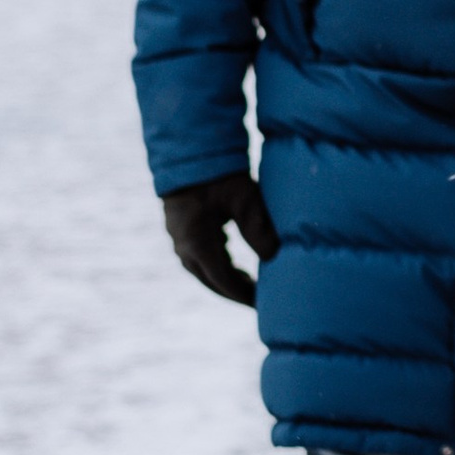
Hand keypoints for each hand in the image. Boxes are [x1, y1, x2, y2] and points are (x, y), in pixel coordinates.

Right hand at [161, 172, 278, 305]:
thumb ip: (259, 229)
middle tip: (260, 301)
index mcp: (198, 244)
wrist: (189, 149)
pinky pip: (199, 256)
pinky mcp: (181, 228)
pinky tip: (233, 264)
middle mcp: (184, 246)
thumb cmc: (219, 173)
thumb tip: (275, 257)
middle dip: (235, 293)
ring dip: (225, 280)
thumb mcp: (245, 199)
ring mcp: (179, 238)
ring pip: (203, 270)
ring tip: (250, 286)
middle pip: (211, 281)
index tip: (264, 304)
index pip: (224, 282)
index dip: (244, 296)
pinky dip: (217, 265)